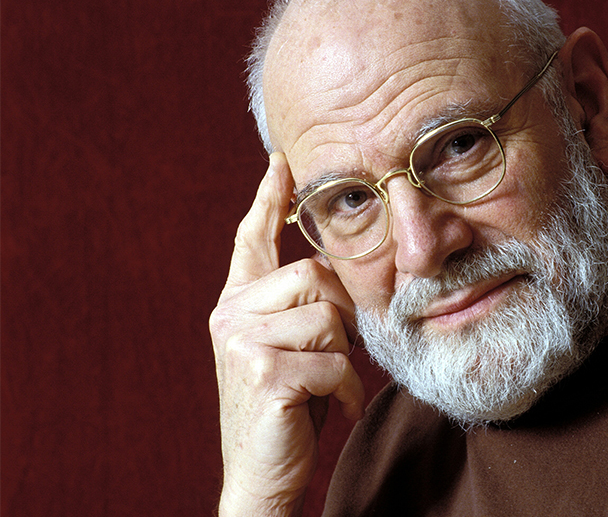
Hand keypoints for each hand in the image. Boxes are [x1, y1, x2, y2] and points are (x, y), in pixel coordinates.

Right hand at [210, 153, 364, 515]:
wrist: (262, 474)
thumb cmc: (287, 409)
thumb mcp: (292, 348)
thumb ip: (302, 307)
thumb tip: (338, 269)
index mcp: (237, 304)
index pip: (251, 240)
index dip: (267, 200)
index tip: (280, 162)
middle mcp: (229, 314)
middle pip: (313, 274)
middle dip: (342, 312)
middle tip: (338, 352)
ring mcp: (241, 342)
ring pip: (328, 316)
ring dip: (346, 357)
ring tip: (332, 385)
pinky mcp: (264, 372)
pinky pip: (334, 361)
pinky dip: (348, 388)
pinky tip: (334, 406)